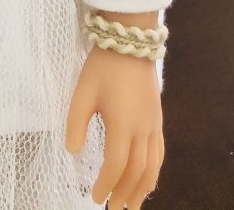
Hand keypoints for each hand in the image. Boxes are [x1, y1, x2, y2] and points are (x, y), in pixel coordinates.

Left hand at [65, 45, 163, 208]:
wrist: (130, 40)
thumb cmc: (103, 65)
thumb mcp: (82, 92)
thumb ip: (76, 123)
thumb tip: (73, 151)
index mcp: (122, 124)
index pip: (116, 165)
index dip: (106, 184)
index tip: (94, 197)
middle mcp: (143, 128)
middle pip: (137, 171)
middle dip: (125, 194)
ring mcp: (154, 123)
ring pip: (153, 165)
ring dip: (143, 188)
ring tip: (133, 205)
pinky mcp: (158, 117)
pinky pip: (160, 152)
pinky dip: (154, 171)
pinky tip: (147, 179)